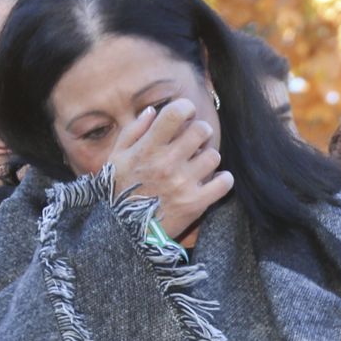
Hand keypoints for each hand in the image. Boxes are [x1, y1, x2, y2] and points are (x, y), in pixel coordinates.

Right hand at [109, 99, 232, 242]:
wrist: (122, 232)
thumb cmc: (118, 191)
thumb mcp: (116, 158)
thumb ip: (134, 131)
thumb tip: (153, 110)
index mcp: (147, 149)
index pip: (175, 114)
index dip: (185, 108)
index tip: (186, 113)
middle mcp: (167, 163)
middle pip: (201, 130)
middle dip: (201, 132)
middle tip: (195, 140)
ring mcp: (183, 183)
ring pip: (214, 155)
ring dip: (208, 158)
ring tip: (198, 165)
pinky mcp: (196, 203)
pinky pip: (224, 182)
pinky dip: (223, 179)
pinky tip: (213, 180)